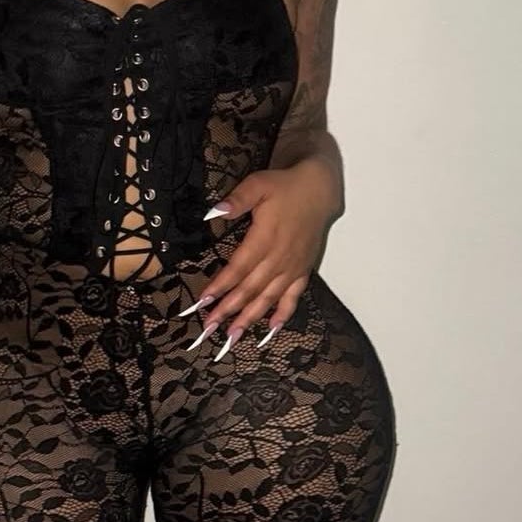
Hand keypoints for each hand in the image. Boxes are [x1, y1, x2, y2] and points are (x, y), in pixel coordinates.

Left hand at [193, 159, 337, 347]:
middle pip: (249, 289)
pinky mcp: (302, 270)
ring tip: (232, 336)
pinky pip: (293, 297)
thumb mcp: (258, 184)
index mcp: (265, 238)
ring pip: (268, 298)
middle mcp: (279, 258)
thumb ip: (237, 200)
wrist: (319, 189)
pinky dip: (283, 314)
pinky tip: (272, 330)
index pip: (238, 268)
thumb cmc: (286, 186)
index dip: (220, 286)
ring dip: (249, 318)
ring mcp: (292, 267)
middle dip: (227, 310)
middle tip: (208, 328)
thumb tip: (215, 211)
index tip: (203, 301)